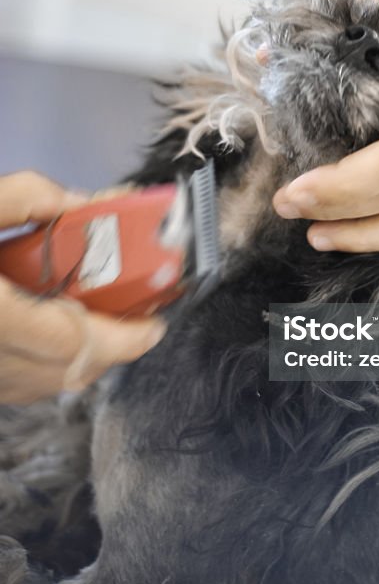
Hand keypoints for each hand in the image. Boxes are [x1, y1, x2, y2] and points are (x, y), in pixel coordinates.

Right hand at [0, 171, 165, 403]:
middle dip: (114, 344)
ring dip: (85, 354)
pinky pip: (26, 385)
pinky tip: (53, 325)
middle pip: (72, 370)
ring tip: (104, 318)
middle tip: (138, 314)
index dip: (124, 339)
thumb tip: (80, 201)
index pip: (74, 341)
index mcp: (0, 318)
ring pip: (51, 383)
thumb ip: (23, 198)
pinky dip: (52, 361)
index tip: (156, 324)